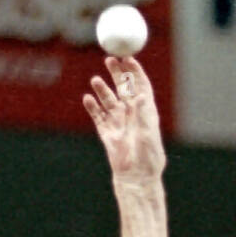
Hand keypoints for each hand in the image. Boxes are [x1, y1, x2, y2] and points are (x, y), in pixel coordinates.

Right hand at [83, 56, 166, 183]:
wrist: (136, 178)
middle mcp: (132, 115)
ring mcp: (119, 123)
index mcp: (146, 113)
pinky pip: (98, 116)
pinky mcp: (108, 133)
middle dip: (117, 73)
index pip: (141, 86)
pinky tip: (87, 99)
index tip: (128, 58)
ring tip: (95, 80)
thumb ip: (143, 114)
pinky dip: (92, 106)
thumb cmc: (148, 159)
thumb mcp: (148, 135)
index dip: (135, 71)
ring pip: (109, 100)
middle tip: (109, 59)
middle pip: (124, 88)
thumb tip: (141, 94)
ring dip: (102, 89)